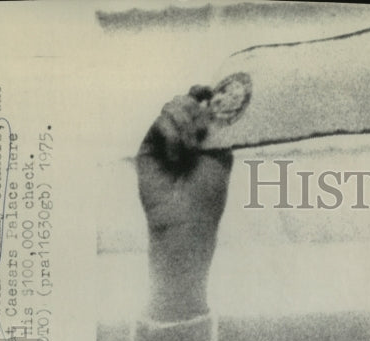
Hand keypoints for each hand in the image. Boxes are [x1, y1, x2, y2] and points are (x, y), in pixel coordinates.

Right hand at [137, 86, 232, 319]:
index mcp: (204, 138)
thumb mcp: (221, 156)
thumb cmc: (208, 195)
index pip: (199, 104)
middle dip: (194, 110)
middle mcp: (184, 136)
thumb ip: (216, 126)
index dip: (201, 92)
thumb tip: (208, 99)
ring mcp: (165, 141)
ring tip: (189, 149)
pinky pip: (159, 123)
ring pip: (170, 107)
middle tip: (200, 133)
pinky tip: (176, 155)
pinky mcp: (148, 147)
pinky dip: (172, 134)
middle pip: (183, 100)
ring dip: (184, 123)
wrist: (186, 219)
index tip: (206, 92)